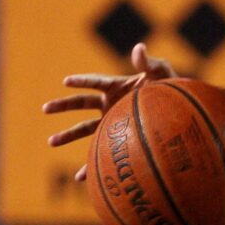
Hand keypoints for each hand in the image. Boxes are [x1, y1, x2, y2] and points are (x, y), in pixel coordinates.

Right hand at [43, 42, 174, 180]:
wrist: (179, 111)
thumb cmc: (171, 88)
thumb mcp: (161, 73)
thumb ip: (149, 62)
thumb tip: (138, 47)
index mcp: (117, 86)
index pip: (96, 82)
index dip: (82, 81)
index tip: (67, 81)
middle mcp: (110, 103)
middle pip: (82, 104)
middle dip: (63, 105)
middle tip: (45, 108)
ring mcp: (111, 121)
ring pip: (84, 128)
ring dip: (68, 134)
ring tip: (50, 142)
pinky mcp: (116, 138)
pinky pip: (99, 153)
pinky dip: (89, 165)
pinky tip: (79, 178)